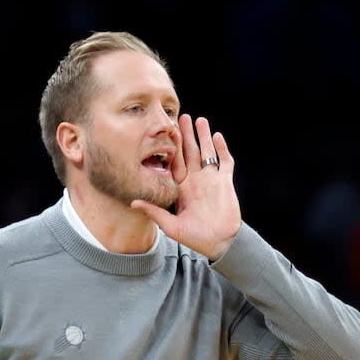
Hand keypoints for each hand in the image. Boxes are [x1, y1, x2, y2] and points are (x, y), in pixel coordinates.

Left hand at [131, 114, 241, 259]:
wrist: (218, 242)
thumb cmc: (194, 237)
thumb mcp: (171, 226)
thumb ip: (155, 212)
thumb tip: (133, 203)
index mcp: (182, 187)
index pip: (175, 162)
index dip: (171, 147)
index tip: (165, 132)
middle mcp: (196, 180)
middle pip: (191, 152)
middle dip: (186, 135)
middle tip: (182, 116)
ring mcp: (211, 180)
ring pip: (207, 152)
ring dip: (203, 136)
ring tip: (200, 120)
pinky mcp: (225, 182)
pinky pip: (224, 162)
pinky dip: (222, 149)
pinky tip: (217, 136)